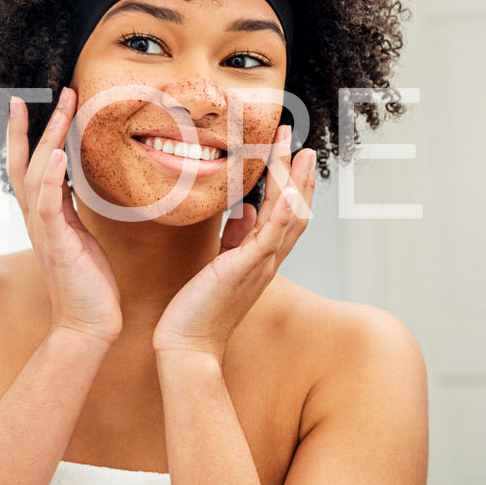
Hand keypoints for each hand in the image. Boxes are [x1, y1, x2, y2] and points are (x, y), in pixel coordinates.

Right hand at [7, 86, 123, 344]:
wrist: (87, 325)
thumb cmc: (88, 285)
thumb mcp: (79, 236)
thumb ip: (69, 209)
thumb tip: (70, 182)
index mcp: (43, 218)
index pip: (26, 167)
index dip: (25, 136)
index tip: (28, 105)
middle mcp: (37, 221)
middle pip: (22, 164)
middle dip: (28, 127)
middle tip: (36, 95)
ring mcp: (44, 232)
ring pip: (35, 176)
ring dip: (46, 139)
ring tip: (60, 109)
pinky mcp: (57, 245)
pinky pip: (47, 206)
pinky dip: (49, 179)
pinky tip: (55, 155)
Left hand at [152, 124, 316, 364]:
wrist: (188, 343)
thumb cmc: (198, 306)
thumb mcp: (220, 263)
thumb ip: (236, 237)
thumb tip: (247, 210)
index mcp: (260, 257)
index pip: (284, 213)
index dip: (290, 182)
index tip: (287, 151)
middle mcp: (267, 260)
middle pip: (294, 210)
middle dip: (297, 174)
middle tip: (296, 141)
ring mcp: (260, 266)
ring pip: (287, 218)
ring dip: (294, 183)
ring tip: (297, 152)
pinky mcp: (245, 271)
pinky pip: (270, 240)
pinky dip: (282, 216)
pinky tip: (289, 193)